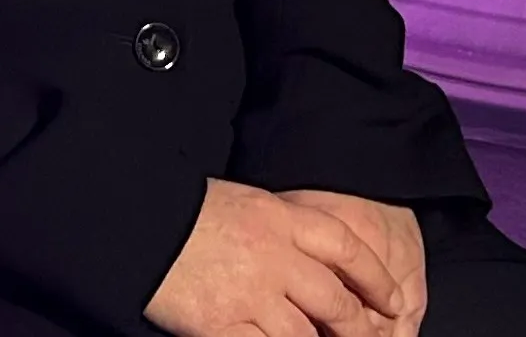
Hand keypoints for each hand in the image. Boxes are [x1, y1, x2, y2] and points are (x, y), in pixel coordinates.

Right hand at [145, 177, 423, 336]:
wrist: (132, 219)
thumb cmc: (181, 207)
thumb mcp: (241, 202)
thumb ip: (280, 228)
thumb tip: (310, 258)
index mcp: (281, 219)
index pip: (347, 248)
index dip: (376, 278)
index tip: (393, 300)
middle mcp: (274, 257)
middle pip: (335, 301)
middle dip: (358, 327)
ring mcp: (249, 295)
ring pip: (306, 336)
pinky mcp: (221, 325)